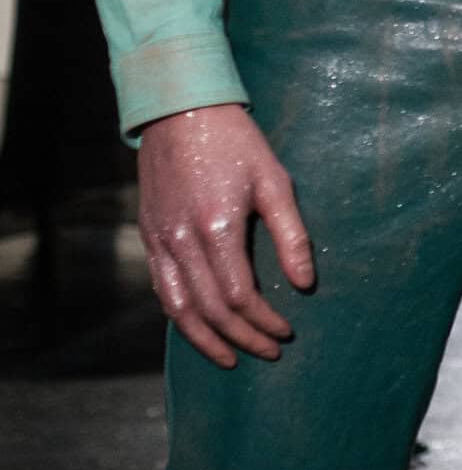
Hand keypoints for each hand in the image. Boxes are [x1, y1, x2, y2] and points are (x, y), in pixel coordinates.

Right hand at [136, 104, 313, 367]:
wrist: (180, 110)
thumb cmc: (235, 143)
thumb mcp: (274, 181)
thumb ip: (291, 235)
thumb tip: (305, 284)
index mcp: (217, 227)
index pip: (240, 297)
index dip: (263, 322)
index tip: (287, 331)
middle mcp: (183, 240)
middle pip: (210, 310)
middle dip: (242, 338)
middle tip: (270, 352)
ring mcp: (161, 240)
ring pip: (178, 309)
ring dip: (206, 341)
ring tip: (231, 359)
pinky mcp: (150, 236)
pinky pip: (162, 289)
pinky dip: (180, 317)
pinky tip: (200, 329)